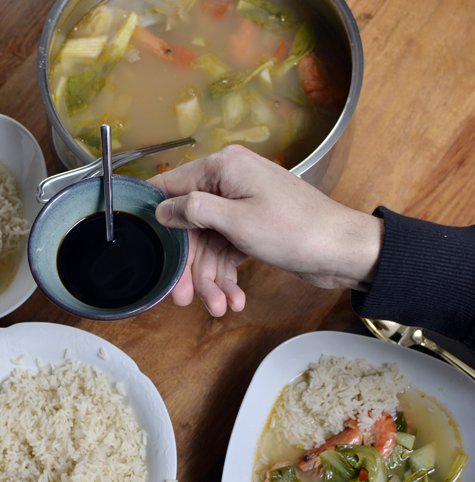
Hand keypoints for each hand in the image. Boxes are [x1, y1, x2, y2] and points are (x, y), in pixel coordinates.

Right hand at [148, 145, 383, 316]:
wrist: (344, 251)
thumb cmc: (298, 230)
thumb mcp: (237, 222)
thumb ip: (194, 210)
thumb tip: (162, 208)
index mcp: (224, 167)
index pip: (171, 185)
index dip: (155, 215)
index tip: (143, 242)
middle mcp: (230, 181)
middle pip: (190, 225)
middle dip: (189, 265)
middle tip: (182, 297)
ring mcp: (242, 204)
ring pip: (208, 243)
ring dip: (209, 277)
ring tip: (218, 306)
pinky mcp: (252, 225)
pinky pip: (226, 249)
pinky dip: (227, 274)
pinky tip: (233, 297)